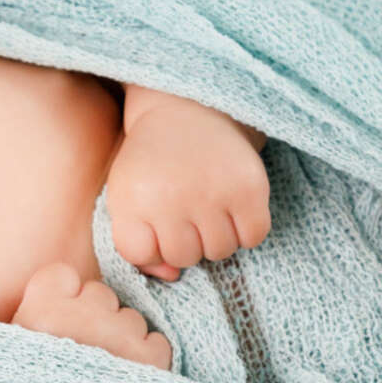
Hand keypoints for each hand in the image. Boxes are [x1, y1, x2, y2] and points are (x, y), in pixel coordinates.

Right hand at [12, 262, 173, 370]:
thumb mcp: (18, 355)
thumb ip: (42, 312)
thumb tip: (75, 282)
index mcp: (37, 315)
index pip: (62, 276)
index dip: (63, 300)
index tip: (55, 329)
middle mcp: (77, 320)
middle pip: (100, 295)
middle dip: (95, 320)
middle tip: (81, 358)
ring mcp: (117, 340)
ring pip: (130, 317)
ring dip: (122, 342)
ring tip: (103, 378)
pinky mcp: (150, 361)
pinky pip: (156, 340)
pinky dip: (147, 361)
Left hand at [106, 101, 270, 279]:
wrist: (188, 106)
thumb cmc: (153, 161)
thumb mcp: (127, 197)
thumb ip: (137, 245)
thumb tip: (172, 276)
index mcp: (133, 199)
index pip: (140, 255)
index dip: (151, 242)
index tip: (154, 217)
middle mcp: (171, 198)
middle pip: (183, 258)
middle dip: (186, 239)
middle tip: (186, 208)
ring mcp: (212, 192)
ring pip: (219, 252)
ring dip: (216, 236)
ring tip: (210, 205)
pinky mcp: (249, 187)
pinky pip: (253, 237)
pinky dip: (247, 229)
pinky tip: (235, 207)